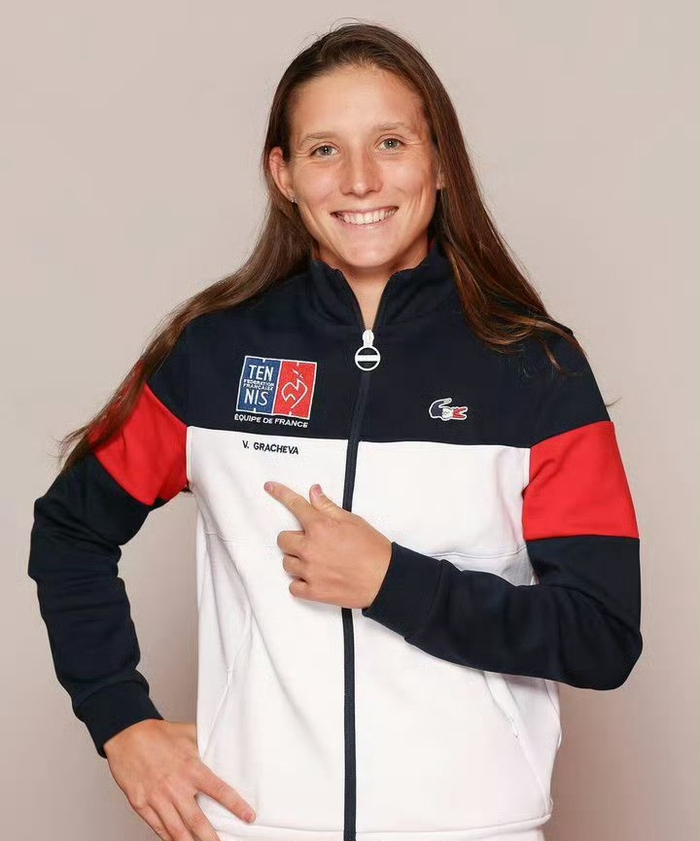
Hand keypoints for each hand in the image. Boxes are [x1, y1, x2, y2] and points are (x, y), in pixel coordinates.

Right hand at [103, 719, 254, 839]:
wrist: (126, 736)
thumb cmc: (157, 734)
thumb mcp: (187, 733)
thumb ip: (205, 742)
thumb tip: (223, 742)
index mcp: (191, 768)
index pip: (219, 791)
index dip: (236, 806)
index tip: (249, 817)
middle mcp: (176, 787)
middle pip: (198, 820)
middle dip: (212, 838)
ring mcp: (157, 798)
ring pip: (177, 830)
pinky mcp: (141, 804)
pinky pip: (157, 827)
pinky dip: (168, 839)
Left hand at [264, 481, 391, 608]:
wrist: (385, 579)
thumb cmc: (373, 550)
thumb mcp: (352, 521)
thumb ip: (328, 507)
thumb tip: (314, 493)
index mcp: (320, 527)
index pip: (295, 505)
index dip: (281, 493)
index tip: (270, 488)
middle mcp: (311, 549)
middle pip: (283, 539)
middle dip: (294, 538)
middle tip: (311, 541)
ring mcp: (310, 572)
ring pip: (287, 563)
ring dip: (297, 560)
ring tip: (316, 560)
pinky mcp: (314, 591)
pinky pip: (293, 586)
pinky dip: (300, 582)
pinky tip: (313, 577)